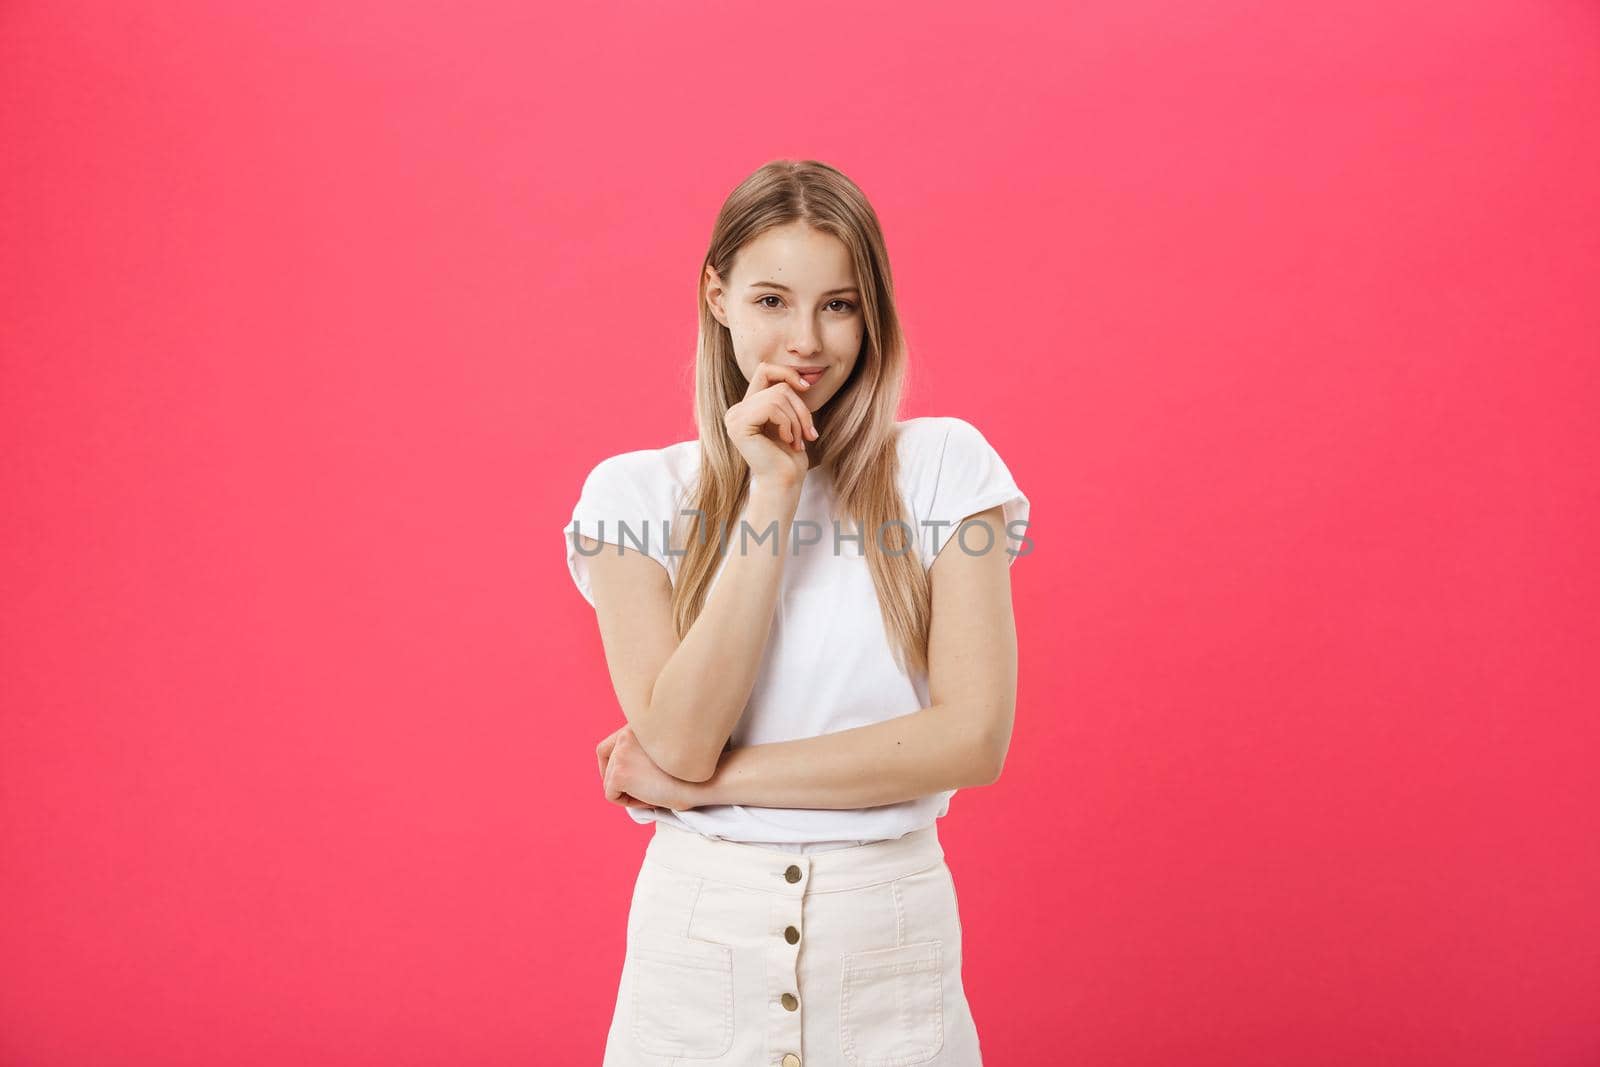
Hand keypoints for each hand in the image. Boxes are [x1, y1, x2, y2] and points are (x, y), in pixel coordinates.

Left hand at [597, 723, 701, 812]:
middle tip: (633, 789)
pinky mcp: (619, 773)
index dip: (613, 760)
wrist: (704, 781)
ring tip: (652, 793)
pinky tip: (649, 799)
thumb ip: (648, 750)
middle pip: (604, 758)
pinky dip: (628, 802)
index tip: (628, 774)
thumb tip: (632, 769)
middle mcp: (626, 734)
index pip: (612, 742)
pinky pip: (611, 795)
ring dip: (627, 790)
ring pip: (609, 779)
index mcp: (639, 725)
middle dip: (616, 776)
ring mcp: (621, 753)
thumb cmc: (693, 771)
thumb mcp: (668, 750)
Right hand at [723, 361, 819, 486]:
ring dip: (796, 419)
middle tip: (809, 433)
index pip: (765, 371)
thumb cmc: (790, 457)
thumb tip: (799, 375)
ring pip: (777, 396)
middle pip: (777, 386)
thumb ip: (786, 397)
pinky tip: (788, 441)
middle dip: (800, 408)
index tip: (805, 388)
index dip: (786, 373)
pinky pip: (771, 408)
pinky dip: (787, 424)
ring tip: (799, 441)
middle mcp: (736, 411)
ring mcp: (734, 418)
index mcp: (746, 407)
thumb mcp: (790, 420)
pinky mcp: (739, 425)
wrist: (784, 483)